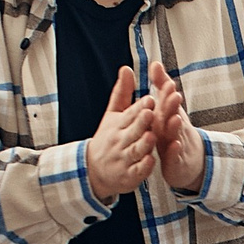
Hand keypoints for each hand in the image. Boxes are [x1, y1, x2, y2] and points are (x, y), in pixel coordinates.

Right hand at [85, 66, 155, 204]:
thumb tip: (127, 68)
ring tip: (151, 135)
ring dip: (143, 144)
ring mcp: (124, 159)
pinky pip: (136, 171)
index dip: (140, 107)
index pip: (130, 114)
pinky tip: (151, 161)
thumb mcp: (112, 114)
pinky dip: (143, 167)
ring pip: (135, 151)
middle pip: (133, 131)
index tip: (150, 99)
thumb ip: (122, 93)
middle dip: (142, 122)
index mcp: (118, 124)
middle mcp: (120, 141)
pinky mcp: (129, 176)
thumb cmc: (108, 138)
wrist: (92, 170)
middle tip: (151, 112)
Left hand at [147, 58, 203, 194]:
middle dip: (174, 106)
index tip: (168, 83)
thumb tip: (155, 63)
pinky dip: (176, 150)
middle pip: (174, 115)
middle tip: (174, 95)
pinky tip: (175, 146)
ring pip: (176, 135)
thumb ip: (162, 86)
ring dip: (176, 127)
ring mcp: (178, 144)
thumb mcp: (168, 108)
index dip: (168, 93)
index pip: (169, 102)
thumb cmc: (175, 131)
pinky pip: (176, 155)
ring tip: (175, 118)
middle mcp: (175, 128)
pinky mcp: (177, 161)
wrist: (191, 161)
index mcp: (169, 115)